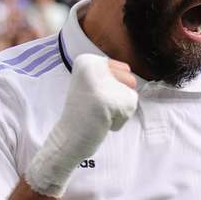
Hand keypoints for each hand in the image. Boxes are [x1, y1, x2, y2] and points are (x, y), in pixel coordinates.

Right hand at [25, 54, 137, 196]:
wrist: (67, 139)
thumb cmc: (85, 113)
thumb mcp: (94, 84)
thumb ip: (112, 75)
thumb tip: (133, 79)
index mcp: (87, 60)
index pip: (125, 70)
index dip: (115, 88)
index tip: (95, 96)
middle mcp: (92, 67)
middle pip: (131, 81)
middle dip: (121, 98)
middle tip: (97, 106)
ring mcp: (99, 84)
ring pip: (131, 96)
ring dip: (121, 109)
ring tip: (98, 114)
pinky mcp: (107, 101)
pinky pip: (130, 109)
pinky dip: (120, 120)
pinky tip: (100, 122)